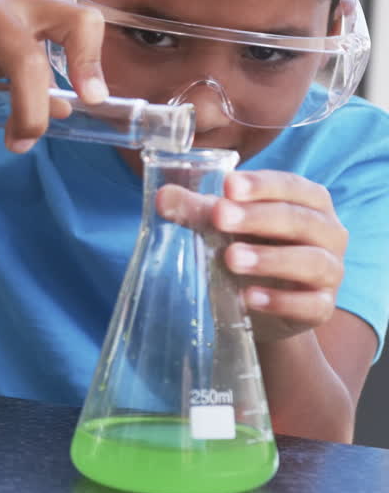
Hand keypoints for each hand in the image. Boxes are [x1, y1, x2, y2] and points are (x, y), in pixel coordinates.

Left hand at [156, 169, 347, 342]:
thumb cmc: (249, 248)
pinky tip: (250, 298)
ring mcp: (331, 271)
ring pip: (310, 261)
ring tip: (231, 259)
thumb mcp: (223, 227)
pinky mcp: (323, 308)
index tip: (228, 186)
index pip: (291, 186)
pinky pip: (310, 304)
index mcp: (309, 201)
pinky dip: (281, 301)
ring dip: (270, 258)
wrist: (259, 305)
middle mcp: (329, 232)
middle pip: (300, 220)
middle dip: (259, 217)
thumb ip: (198, 210)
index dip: (261, 185)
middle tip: (220, 217)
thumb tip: (162, 197)